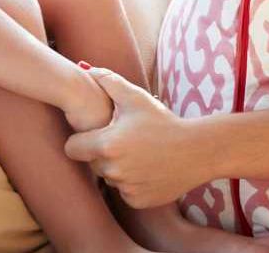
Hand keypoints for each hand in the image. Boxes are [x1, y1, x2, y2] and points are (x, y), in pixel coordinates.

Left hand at [64, 68, 205, 208]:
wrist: (197, 151)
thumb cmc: (164, 121)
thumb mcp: (136, 98)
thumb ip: (108, 81)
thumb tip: (85, 68)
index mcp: (106, 145)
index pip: (72, 147)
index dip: (80, 138)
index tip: (94, 133)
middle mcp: (112, 170)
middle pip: (91, 163)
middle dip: (101, 152)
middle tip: (123, 140)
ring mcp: (125, 188)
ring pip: (109, 177)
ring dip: (117, 167)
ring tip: (138, 152)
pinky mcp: (137, 200)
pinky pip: (124, 191)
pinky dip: (132, 181)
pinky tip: (147, 167)